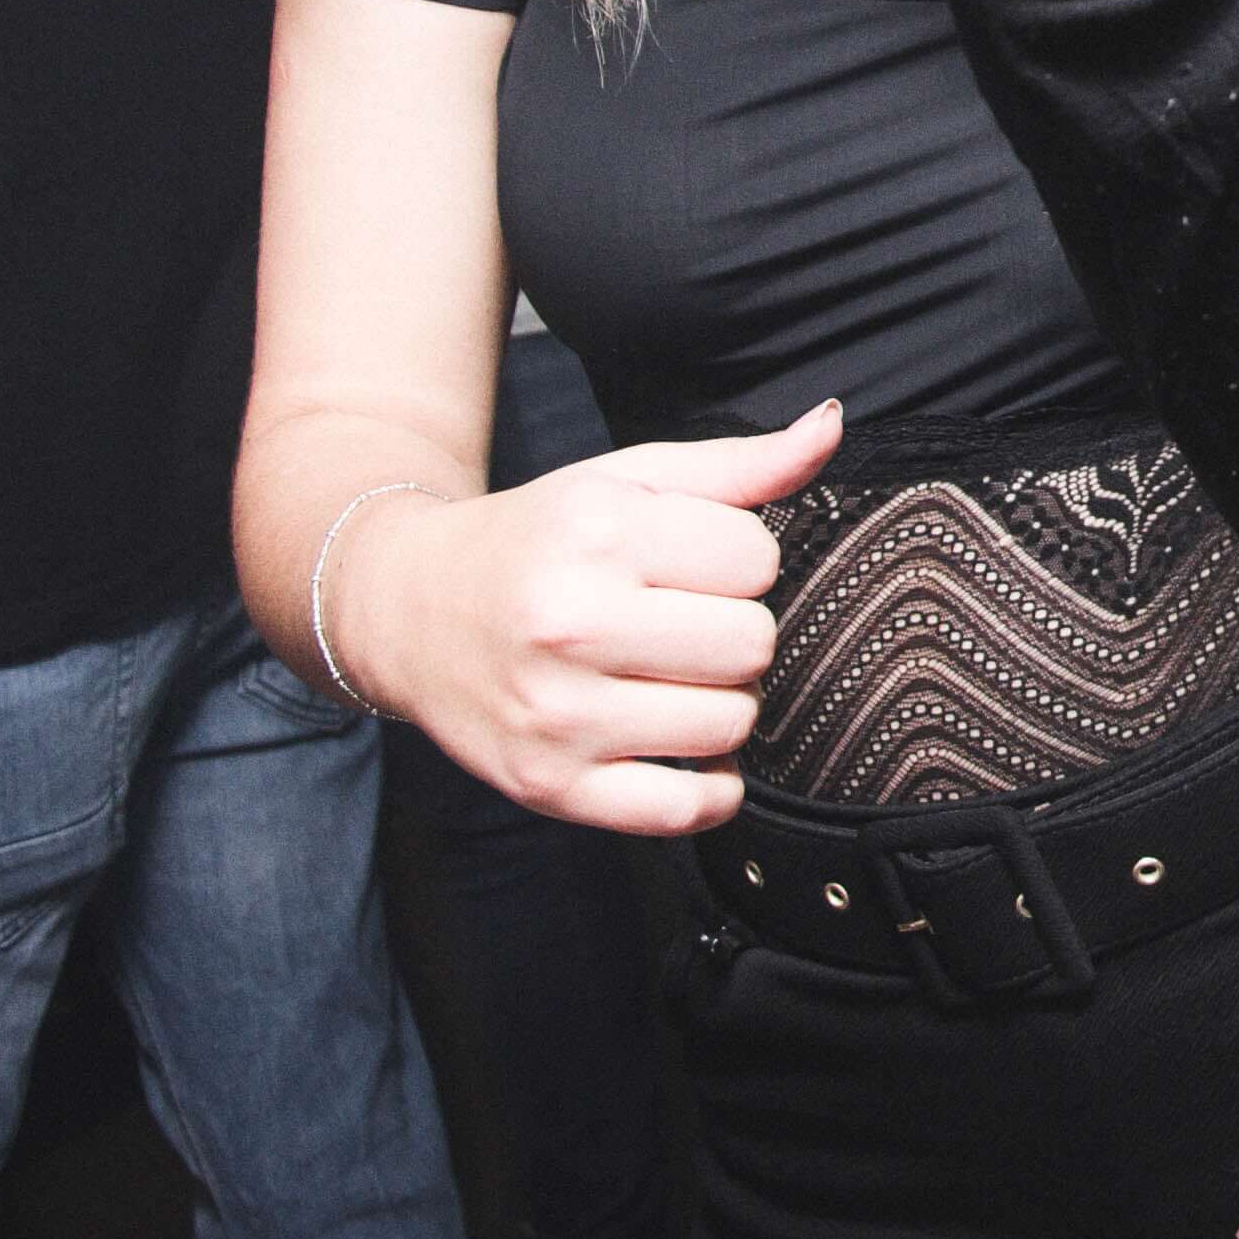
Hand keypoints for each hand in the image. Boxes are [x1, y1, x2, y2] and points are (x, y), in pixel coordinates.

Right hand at [335, 399, 838, 834]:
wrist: (409, 610)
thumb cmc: (536, 541)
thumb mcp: (627, 481)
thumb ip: (737, 465)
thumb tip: (828, 428)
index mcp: (597, 533)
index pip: (758, 559)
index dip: (739, 561)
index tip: (692, 566)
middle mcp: (572, 623)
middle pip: (752, 644)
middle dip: (734, 631)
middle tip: (682, 625)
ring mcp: (559, 714)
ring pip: (731, 723)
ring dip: (720, 703)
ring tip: (668, 677)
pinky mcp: (552, 787)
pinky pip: (686, 809)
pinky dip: (710, 789)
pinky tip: (681, 746)